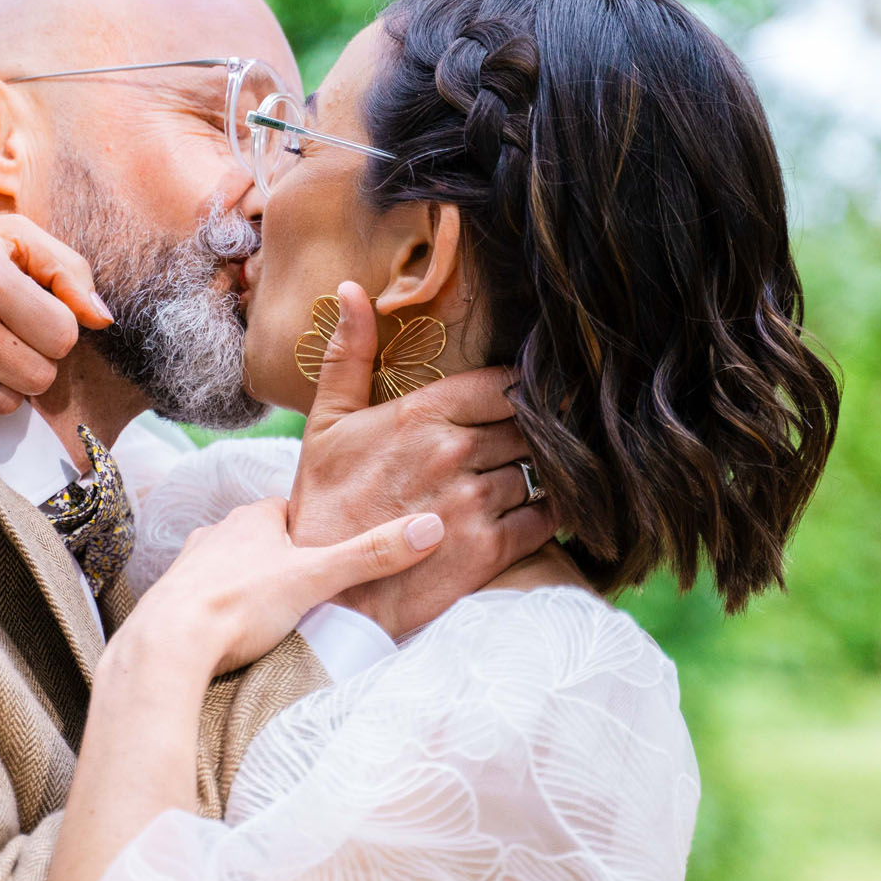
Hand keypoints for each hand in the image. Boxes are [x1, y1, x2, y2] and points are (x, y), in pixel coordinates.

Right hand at [0, 213, 113, 413]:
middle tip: (9, 334)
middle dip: (34, 358)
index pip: (64, 335)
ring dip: (4, 380)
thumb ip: (67, 270)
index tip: (31, 311)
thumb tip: (103, 319)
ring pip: (9, 403)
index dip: (54, 325)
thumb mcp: (10, 238)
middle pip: (41, 377)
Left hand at [127, 497, 446, 678]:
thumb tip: (430, 527)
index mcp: (253, 517)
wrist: (167, 642)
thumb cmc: (240, 603)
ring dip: (249, 586)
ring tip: (272, 618)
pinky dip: (219, 609)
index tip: (331, 557)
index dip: (313, 533)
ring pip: (230, 567)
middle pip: (261, 541)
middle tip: (309, 592)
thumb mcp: (316, 578)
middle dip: (283, 562)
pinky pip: (204, 597)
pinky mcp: (170, 598)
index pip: (292, 513)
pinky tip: (231, 633)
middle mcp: (217, 532)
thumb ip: (371, 555)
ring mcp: (190, 565)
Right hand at [286, 281, 554, 638]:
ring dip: (546, 469)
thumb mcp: (327, 422)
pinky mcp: (490, 549)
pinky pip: (546, 518)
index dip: (519, 389)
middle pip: (526, 425)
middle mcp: (454, 452)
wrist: (328, 590)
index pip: (502, 384)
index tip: (526, 396)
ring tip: (547, 468)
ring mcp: (475, 501)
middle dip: (535, 428)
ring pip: (539, 468)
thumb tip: (351, 289)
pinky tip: (547, 507)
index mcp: (421, 415)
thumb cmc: (326, 503)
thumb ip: (348, 354)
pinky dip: (554, 511)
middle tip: (546, 431)